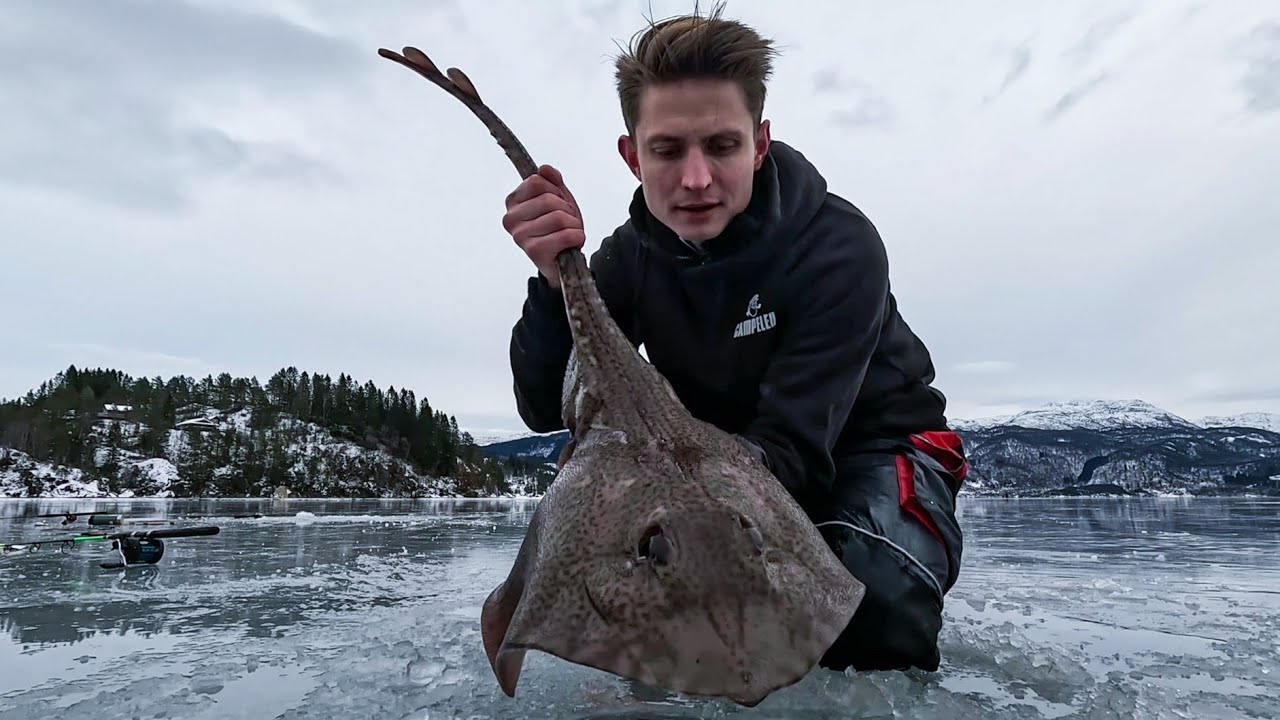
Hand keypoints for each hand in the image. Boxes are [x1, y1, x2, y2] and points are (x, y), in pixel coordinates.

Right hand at [502, 164, 584, 289]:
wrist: (562, 262)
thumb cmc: (558, 229)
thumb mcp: (558, 199)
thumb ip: (553, 181)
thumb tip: (545, 169)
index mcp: (513, 202)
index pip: (536, 181)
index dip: (555, 190)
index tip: (557, 202)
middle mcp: (511, 219)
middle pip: (548, 199)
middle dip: (567, 209)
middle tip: (566, 221)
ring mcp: (520, 236)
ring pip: (559, 217)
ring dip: (574, 224)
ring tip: (569, 232)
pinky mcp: (534, 251)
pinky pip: (565, 235)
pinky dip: (577, 237)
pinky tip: (572, 243)